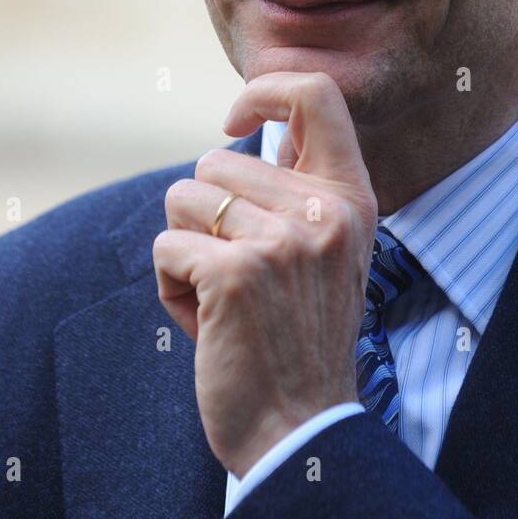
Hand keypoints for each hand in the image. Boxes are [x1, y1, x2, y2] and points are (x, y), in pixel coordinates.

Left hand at [152, 71, 378, 476]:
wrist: (301, 429)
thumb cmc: (298, 338)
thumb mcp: (326, 252)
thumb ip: (298, 191)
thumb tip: (241, 130)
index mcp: (351, 198)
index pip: (316, 93)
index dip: (264, 89)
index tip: (235, 120)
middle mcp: (323, 211)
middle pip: (214, 161)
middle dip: (204, 216)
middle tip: (239, 277)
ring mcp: (282, 241)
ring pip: (181, 200)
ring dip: (185, 250)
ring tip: (223, 300)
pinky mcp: (235, 275)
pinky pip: (166, 247)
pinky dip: (170, 285)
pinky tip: (206, 323)